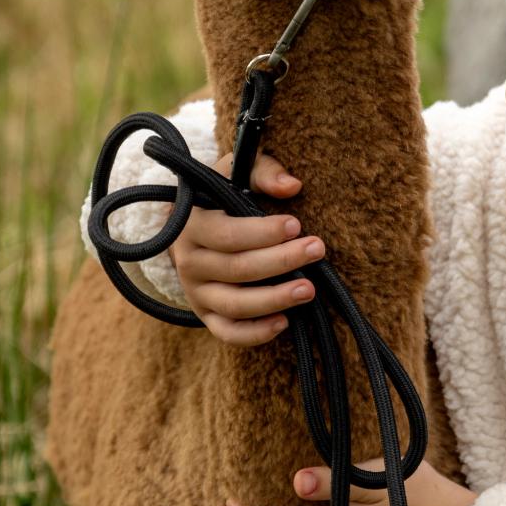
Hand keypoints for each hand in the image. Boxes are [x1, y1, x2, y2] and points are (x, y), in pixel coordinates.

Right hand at [172, 152, 324, 345]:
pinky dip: (254, 333)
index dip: (262, 232)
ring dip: (274, 299)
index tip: (296, 224)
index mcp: (192, 224)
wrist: (194, 224)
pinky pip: (228, 332)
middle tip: (317, 249)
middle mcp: (188, 262)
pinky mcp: (206, 315)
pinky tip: (284, 322)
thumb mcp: (236, 172)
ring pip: (234, 304)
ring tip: (309, 289)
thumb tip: (292, 186)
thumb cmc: (222, 193)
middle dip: (281, 261)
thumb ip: (263, 172)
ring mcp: (196, 292)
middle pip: (236, 269)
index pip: (226, 234)